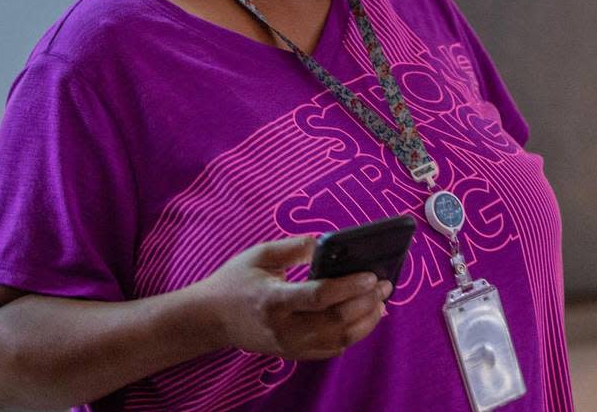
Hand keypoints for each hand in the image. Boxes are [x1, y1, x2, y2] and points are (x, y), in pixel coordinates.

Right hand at [191, 235, 392, 360]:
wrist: (212, 318)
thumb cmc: (235, 281)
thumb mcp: (258, 255)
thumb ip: (291, 247)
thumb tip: (324, 242)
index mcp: (274, 300)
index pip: (319, 296)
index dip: (349, 286)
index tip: (371, 275)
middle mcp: (284, 328)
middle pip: (335, 321)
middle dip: (366, 303)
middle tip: (385, 285)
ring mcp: (290, 345)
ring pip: (339, 339)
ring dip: (366, 321)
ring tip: (381, 302)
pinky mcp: (294, 354)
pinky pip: (331, 349)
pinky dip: (353, 335)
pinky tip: (365, 318)